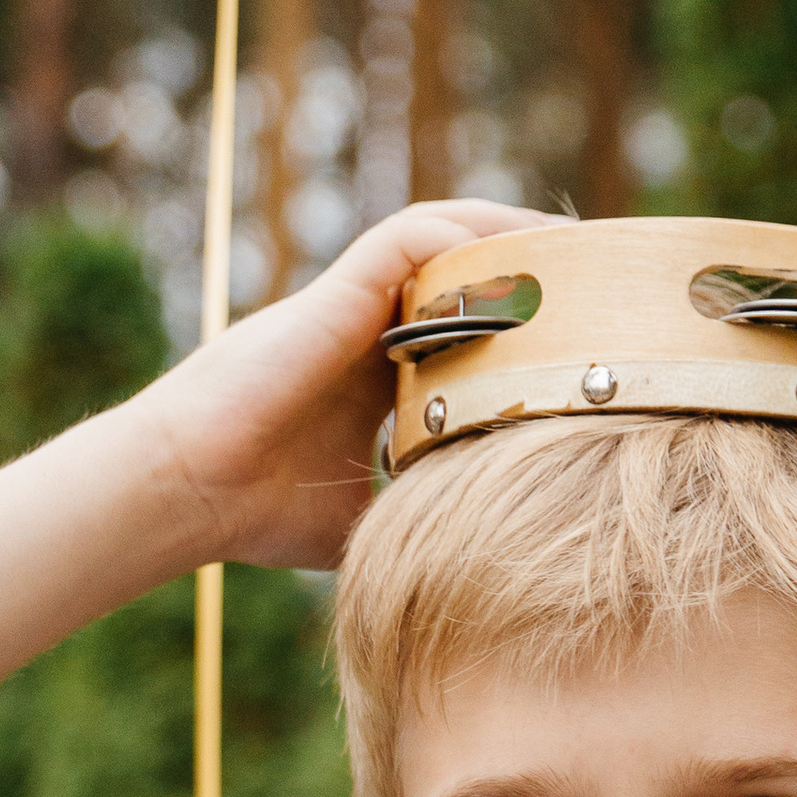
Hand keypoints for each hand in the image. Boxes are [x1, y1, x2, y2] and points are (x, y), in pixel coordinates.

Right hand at [140, 200, 550, 572]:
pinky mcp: (340, 292)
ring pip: (448, 241)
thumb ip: (407, 519)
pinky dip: (465, 231)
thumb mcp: (359, 518)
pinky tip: (516, 241)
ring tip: (575, 245)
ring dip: (511, 236)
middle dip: (533, 272)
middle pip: (467, 276)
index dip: (524, 327)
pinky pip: (413, 235)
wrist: (194, 488)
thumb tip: (462, 566)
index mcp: (380, 376)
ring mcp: (356, 305)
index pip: (466, 331)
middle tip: (602, 279)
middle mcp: (373, 329)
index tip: (581, 340)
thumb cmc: (258, 510)